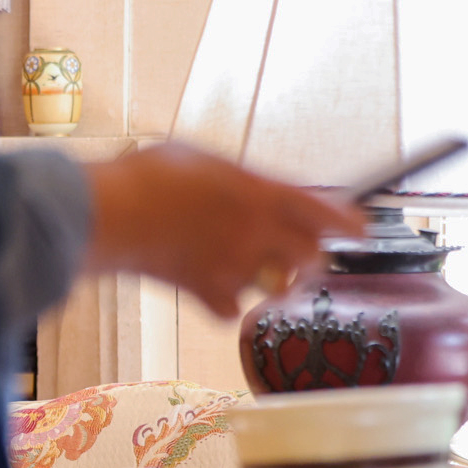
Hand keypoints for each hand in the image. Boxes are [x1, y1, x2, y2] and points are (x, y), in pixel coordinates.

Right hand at [84, 144, 363, 319]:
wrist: (106, 214)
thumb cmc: (148, 176)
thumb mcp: (203, 158)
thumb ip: (238, 179)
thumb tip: (251, 189)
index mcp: (261, 193)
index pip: (327, 213)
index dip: (351, 225)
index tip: (361, 230)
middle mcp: (256, 233)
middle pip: (311, 258)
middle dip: (310, 257)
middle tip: (298, 252)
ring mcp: (232, 266)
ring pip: (274, 286)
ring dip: (269, 279)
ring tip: (247, 266)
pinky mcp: (203, 292)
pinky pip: (230, 309)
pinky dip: (222, 302)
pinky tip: (207, 285)